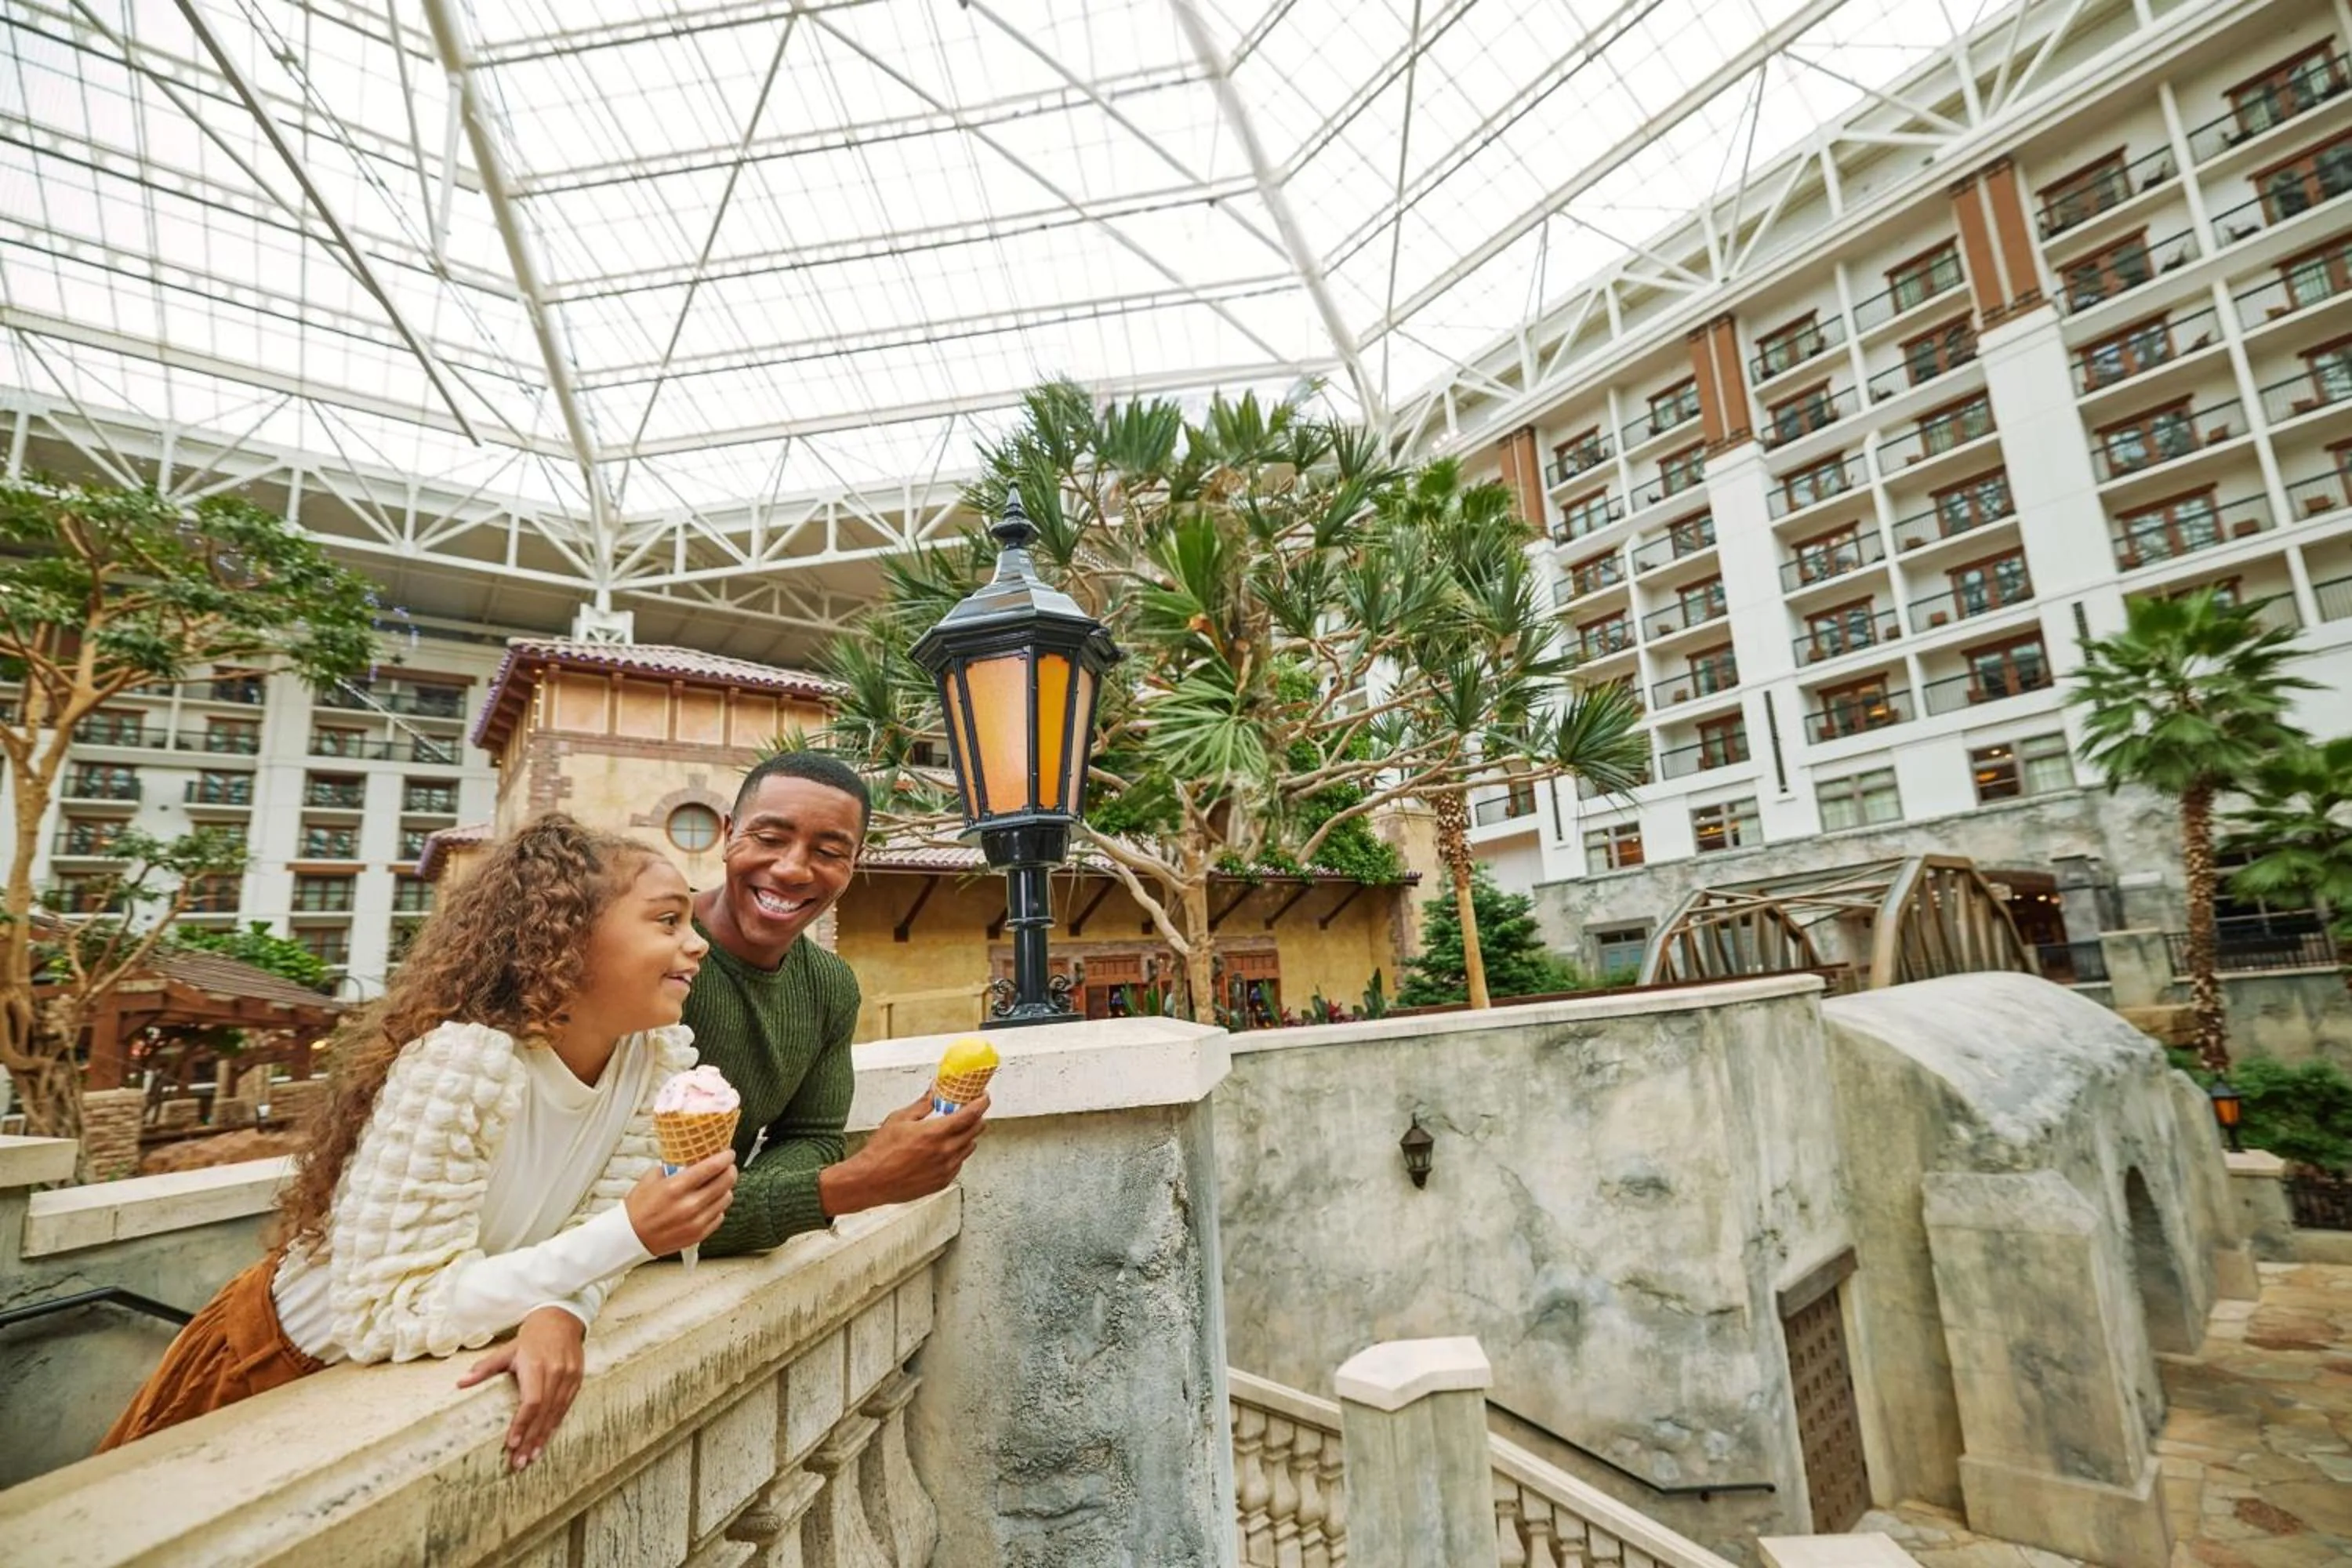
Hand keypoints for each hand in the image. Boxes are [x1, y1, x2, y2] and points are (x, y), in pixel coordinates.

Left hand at [457, 1306, 584, 1470]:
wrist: (561, 1318)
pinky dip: (555, 1424)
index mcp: (537, 1366)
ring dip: (543, 1437)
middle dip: (531, 1439)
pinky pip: (566, 1407)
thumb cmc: (531, 1337)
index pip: (531, 1402)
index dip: (521, 1424)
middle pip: (543, 1413)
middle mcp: (556, 1373)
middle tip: (519, 1463)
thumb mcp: (507, 1350)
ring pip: (556, 1413)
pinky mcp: (577, 1379)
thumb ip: (485, 1368)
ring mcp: (569, 1376)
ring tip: (532, 1457)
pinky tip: (546, 1439)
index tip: (511, 1444)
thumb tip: (460, 1383)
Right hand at [622, 1150, 736, 1255]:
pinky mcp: (698, 1235)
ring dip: (725, 1190)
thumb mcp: (651, 1179)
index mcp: (675, 1188)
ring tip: (718, 1185)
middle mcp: (688, 1205)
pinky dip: (718, 1207)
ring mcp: (695, 1222)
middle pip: (724, 1183)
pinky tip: (710, 1203)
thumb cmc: (639, 1208)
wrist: (631, 1237)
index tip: (729, 1154)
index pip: (710, 1168)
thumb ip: (673, 1167)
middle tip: (728, 1167)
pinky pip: (719, 1217)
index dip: (724, 1158)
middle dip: (730, 1171)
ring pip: (725, 1200)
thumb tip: (690, 1158)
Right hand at [819, 1091, 988, 1214]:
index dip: (981, 1103)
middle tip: (968, 1111)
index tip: (983, 1097)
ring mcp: (945, 1169)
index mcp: (935, 1134)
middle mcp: (945, 1152)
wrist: (870, 1181)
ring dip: (966, 1136)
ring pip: (969, 1148)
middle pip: (975, 1131)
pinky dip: (956, 1154)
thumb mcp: (899, 1119)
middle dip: (975, 1118)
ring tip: (951, 1131)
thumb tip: (933, 1091)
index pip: (971, 1115)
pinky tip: (942, 1150)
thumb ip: (922, 1104)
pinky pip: (958, 1164)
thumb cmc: (881, 1152)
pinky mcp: (942, 1182)